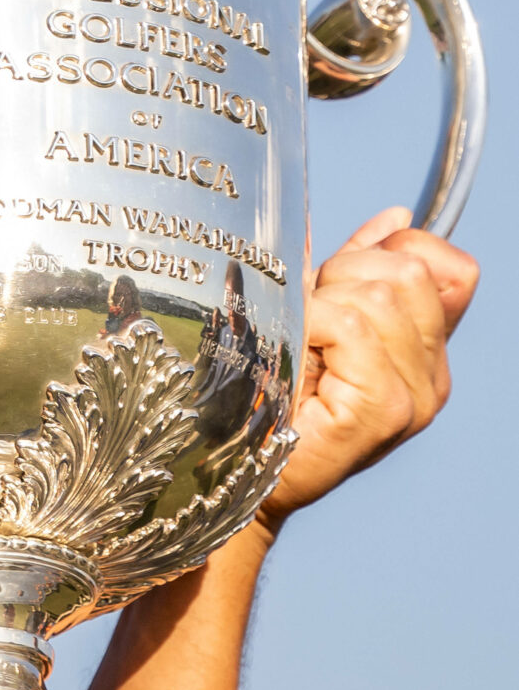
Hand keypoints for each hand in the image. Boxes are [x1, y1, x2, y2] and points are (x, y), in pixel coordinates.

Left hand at [262, 207, 477, 522]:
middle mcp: (433, 376)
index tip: (341, 280)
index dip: (393, 253)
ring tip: (299, 346)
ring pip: (380, 295)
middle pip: (409, 272)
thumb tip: (394, 219)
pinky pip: (351, 327)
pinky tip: (295, 360)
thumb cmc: (269, 394)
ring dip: (321, 304)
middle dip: (345, 276)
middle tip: (307, 320)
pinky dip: (310, 327)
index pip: (454, 270)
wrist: (236, 469)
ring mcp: (415, 397)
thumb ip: (355, 270)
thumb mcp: (319, 318)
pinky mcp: (384, 410)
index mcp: (425, 351)